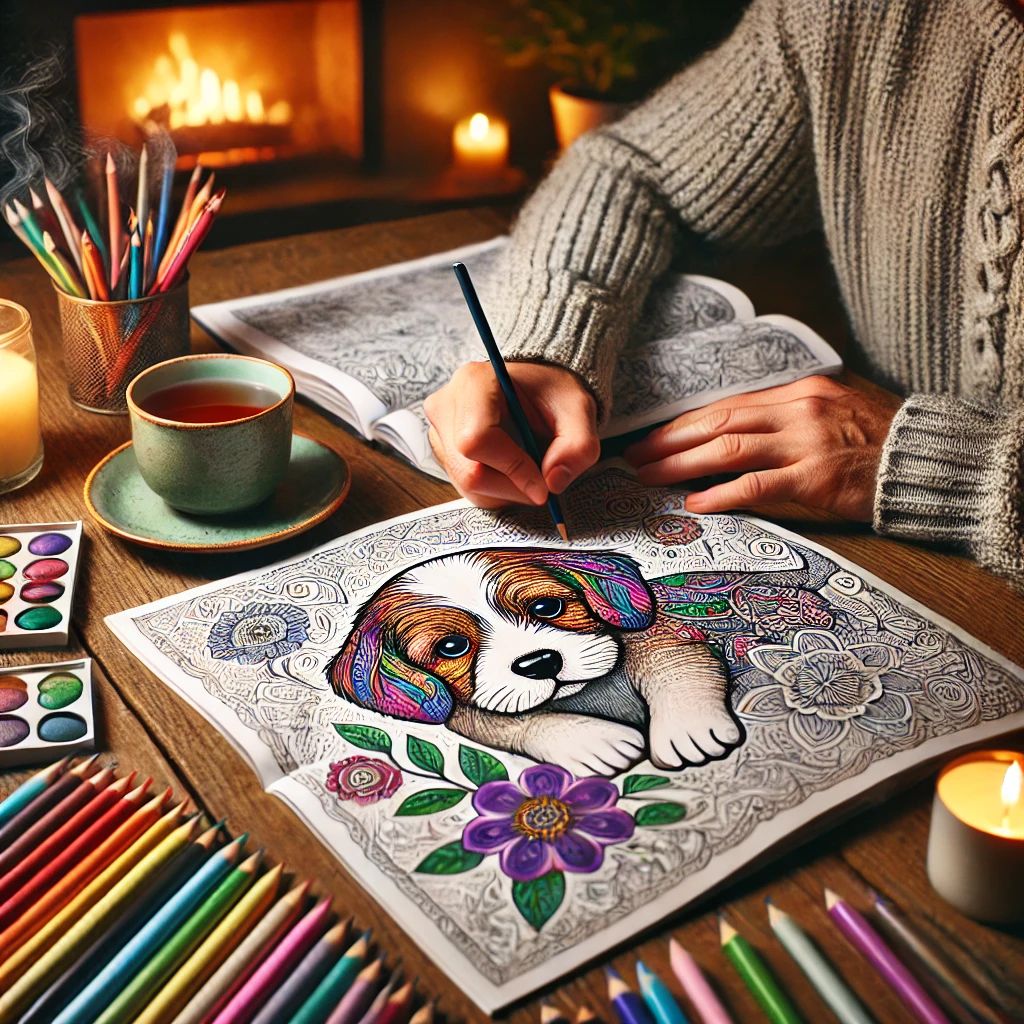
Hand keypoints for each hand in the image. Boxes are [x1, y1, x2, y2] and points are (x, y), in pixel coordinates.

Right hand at [424, 361, 600, 508]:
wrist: (533, 389)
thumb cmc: (551, 394)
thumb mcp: (578, 410)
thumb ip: (577, 445)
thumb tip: (554, 482)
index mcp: (474, 383)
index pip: (477, 439)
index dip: (513, 469)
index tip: (543, 484)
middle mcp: (447, 406)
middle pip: (469, 471)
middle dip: (512, 488)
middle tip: (542, 486)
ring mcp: (439, 431)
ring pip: (467, 486)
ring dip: (506, 492)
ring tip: (529, 473)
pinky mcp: (443, 452)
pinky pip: (465, 489)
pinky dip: (496, 492)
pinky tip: (512, 473)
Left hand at [623, 376, 895, 520]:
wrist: (924, 461)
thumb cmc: (872, 444)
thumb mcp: (826, 417)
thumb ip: (782, 422)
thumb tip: (729, 438)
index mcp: (796, 394)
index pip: (725, 405)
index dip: (683, 423)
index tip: (653, 438)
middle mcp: (796, 411)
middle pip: (717, 422)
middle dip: (670, 441)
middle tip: (635, 457)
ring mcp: (805, 443)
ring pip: (728, 449)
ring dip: (682, 464)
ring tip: (649, 477)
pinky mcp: (815, 478)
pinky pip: (758, 485)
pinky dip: (723, 493)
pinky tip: (695, 502)